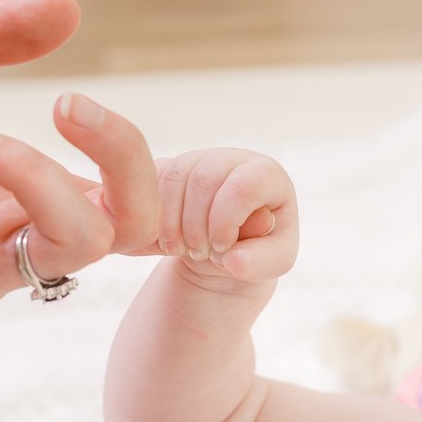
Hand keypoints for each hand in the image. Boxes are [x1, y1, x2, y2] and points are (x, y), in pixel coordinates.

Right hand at [132, 149, 298, 284]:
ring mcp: (197, 159)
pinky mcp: (169, 167)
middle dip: (195, 226)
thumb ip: (260, 262)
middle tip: (200, 254)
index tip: (222, 248)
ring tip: (178, 250)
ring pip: (173, 177)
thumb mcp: (270, 262)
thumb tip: (234, 261)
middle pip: (204, 179)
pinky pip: (151, 181)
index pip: (243, 186)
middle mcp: (231, 159)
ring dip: (170, 222)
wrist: (223, 248)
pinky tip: (162, 240)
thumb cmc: (254, 249)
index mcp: (266, 174)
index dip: (226, 221)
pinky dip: (152, 215)